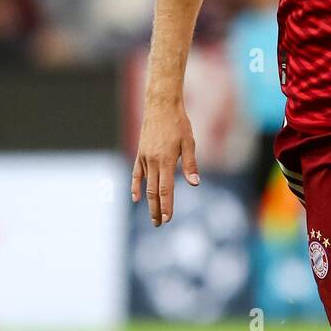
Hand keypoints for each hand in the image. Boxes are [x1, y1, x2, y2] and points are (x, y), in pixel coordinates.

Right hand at [131, 103, 199, 226]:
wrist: (161, 106)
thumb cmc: (179, 123)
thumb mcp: (189, 142)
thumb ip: (191, 164)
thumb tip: (195, 184)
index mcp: (167, 160)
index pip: (166, 189)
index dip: (167, 205)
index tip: (168, 219)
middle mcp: (153, 162)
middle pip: (154, 191)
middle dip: (157, 209)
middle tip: (159, 224)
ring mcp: (145, 158)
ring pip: (146, 185)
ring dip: (149, 201)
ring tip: (153, 215)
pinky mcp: (140, 153)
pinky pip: (137, 173)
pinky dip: (136, 186)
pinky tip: (136, 197)